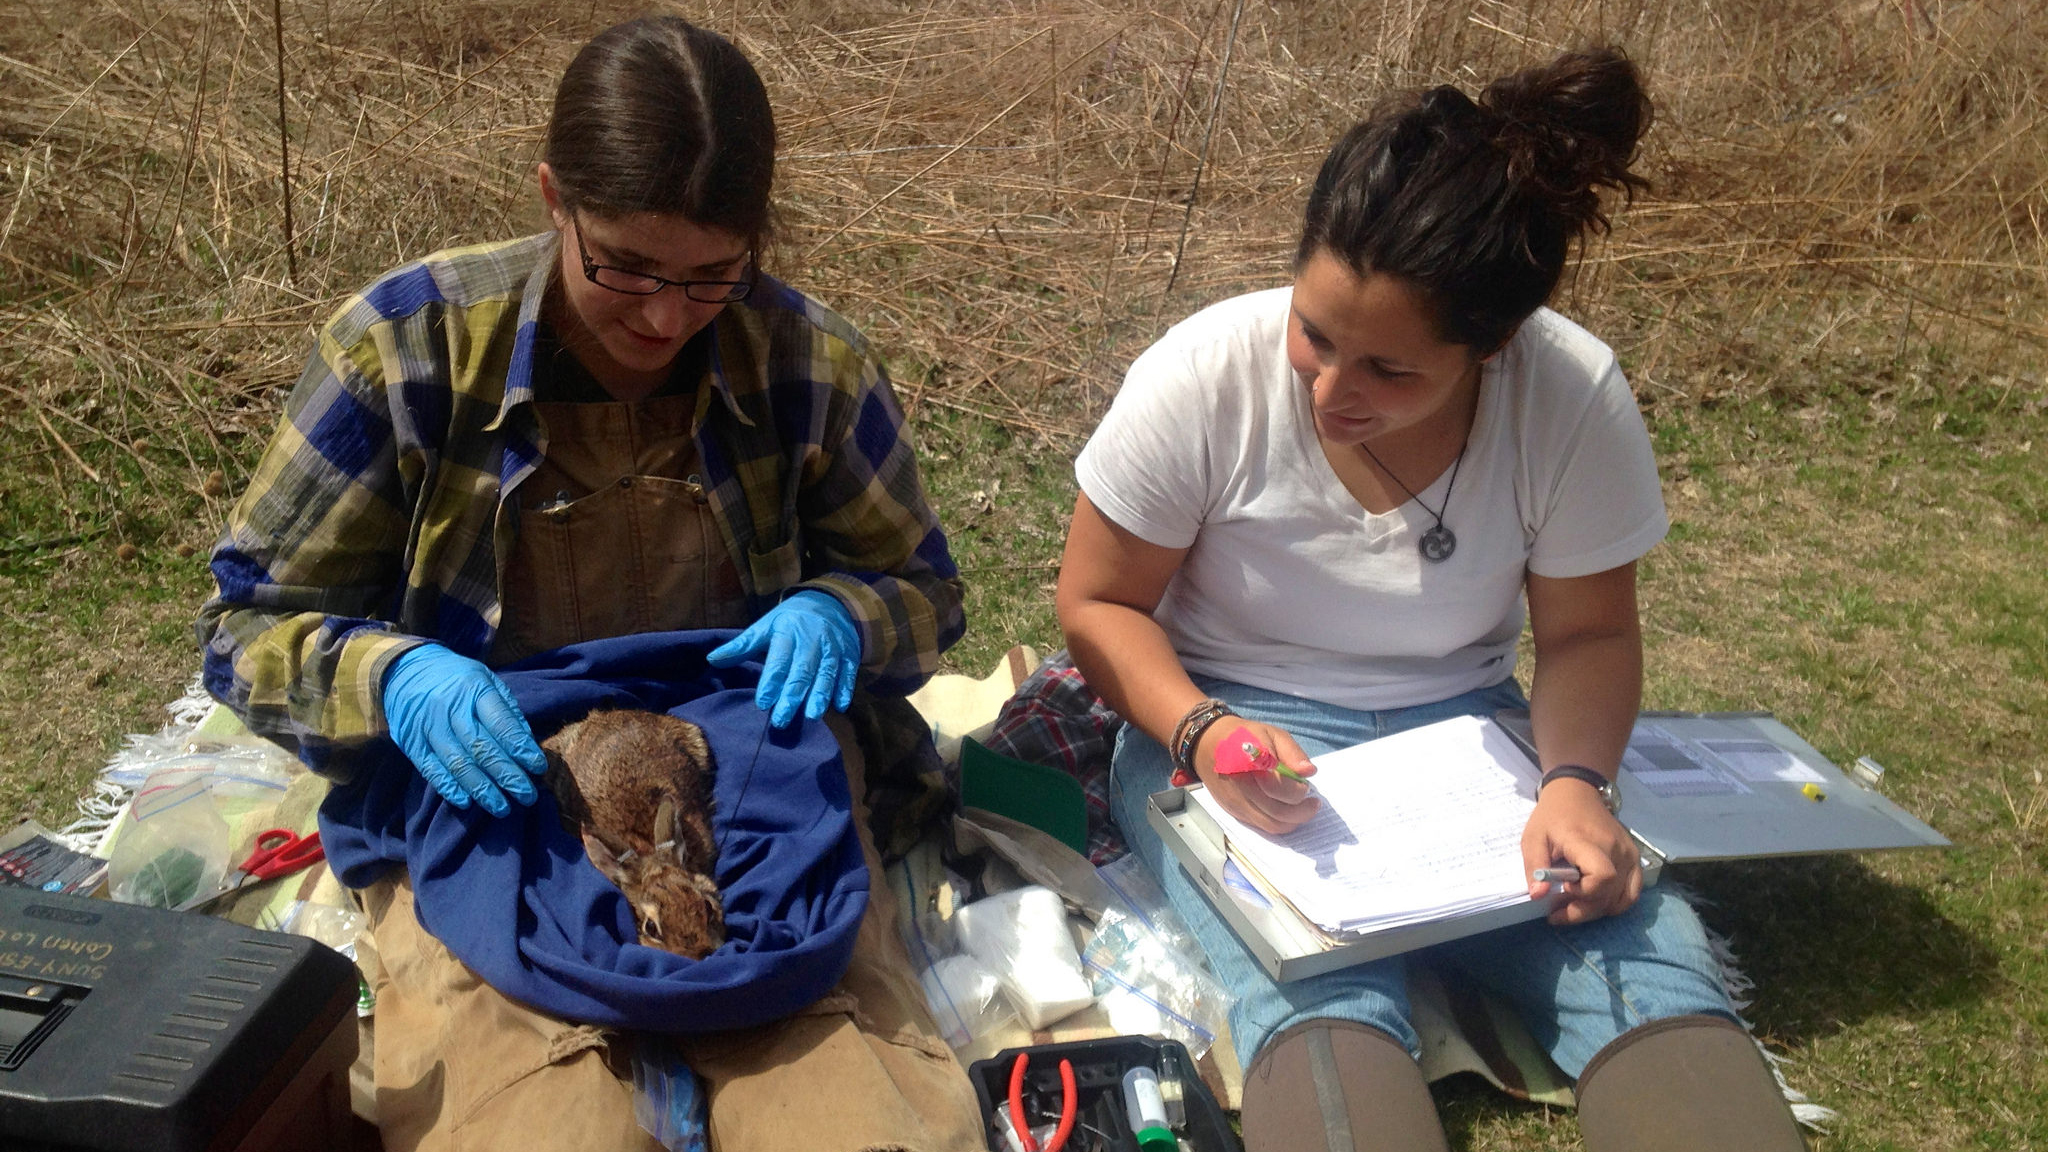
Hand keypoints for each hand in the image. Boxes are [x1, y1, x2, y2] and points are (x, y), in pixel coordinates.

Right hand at [381, 643, 546, 816]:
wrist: (406, 670)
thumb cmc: (457, 680)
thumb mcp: (487, 680)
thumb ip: (507, 711)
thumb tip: (527, 745)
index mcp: (475, 689)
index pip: (501, 724)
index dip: (520, 748)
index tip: (538, 769)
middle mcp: (451, 708)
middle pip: (482, 748)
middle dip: (507, 775)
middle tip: (527, 797)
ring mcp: (428, 726)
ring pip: (457, 762)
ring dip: (482, 789)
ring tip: (502, 808)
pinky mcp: (411, 741)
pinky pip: (430, 768)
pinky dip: (448, 787)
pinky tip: (466, 802)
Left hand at [705, 590, 860, 727]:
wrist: (829, 602)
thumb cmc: (791, 620)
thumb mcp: (766, 626)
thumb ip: (742, 646)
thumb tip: (712, 659)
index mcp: (788, 632)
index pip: (779, 661)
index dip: (771, 682)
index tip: (762, 702)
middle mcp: (811, 640)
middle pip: (802, 671)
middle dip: (792, 696)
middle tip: (781, 721)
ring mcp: (833, 647)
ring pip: (826, 673)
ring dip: (820, 695)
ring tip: (812, 717)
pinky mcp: (850, 654)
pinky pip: (849, 672)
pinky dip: (845, 689)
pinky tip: (840, 706)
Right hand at [1194, 719, 1318, 834]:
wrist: (1207, 744)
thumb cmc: (1244, 736)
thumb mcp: (1272, 733)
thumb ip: (1292, 752)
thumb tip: (1309, 772)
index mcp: (1251, 765)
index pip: (1281, 789)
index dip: (1299, 790)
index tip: (1307, 785)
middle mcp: (1242, 788)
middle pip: (1279, 813)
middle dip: (1302, 812)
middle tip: (1313, 803)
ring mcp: (1236, 803)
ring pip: (1271, 825)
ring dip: (1292, 821)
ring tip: (1302, 809)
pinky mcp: (1233, 811)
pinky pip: (1260, 826)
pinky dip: (1277, 823)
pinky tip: (1285, 811)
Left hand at [1521, 777, 1641, 924]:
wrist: (1577, 792)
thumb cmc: (1552, 816)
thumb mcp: (1533, 837)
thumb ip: (1535, 866)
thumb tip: (1538, 896)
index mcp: (1588, 841)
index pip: (1602, 876)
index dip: (1584, 892)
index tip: (1563, 888)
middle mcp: (1616, 849)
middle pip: (1609, 895)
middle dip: (1583, 910)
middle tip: (1558, 912)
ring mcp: (1629, 854)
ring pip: (1621, 899)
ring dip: (1597, 909)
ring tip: (1575, 905)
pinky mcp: (1635, 858)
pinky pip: (1632, 892)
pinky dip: (1615, 903)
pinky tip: (1596, 901)